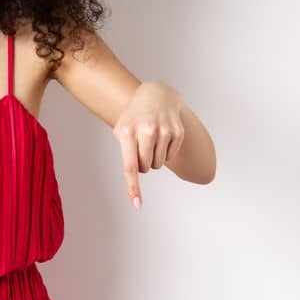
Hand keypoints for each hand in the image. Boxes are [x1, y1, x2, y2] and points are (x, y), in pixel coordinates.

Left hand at [112, 82, 185, 208]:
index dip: (133, 186)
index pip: (130, 166)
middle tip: (140, 149)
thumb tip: (135, 174)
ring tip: (150, 141)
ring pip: (158, 164)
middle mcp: (146, 131)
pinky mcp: (178, 133)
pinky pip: (170, 157)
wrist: (156, 95)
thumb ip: (124, 151)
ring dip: (153, 160)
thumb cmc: (134, 117)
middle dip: (142, 165)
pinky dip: (165, 153)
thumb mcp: (121, 129)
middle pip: (145, 168)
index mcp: (127, 132)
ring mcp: (164, 131)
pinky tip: (161, 137)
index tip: (137, 204)